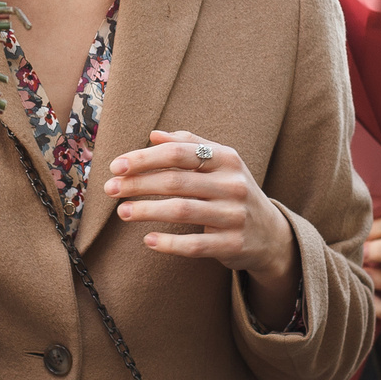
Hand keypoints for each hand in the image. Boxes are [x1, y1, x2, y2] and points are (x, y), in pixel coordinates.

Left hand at [106, 130, 299, 327]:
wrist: (270, 234)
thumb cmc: (233, 192)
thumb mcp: (220, 164)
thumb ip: (189, 146)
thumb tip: (153, 135)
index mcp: (227, 159)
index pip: (179, 152)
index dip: (145, 158)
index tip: (117, 165)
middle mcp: (233, 184)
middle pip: (176, 180)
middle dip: (138, 184)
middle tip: (110, 189)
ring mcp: (234, 215)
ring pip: (182, 210)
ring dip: (146, 210)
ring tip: (122, 212)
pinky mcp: (232, 244)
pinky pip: (195, 244)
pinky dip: (169, 243)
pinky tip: (147, 240)